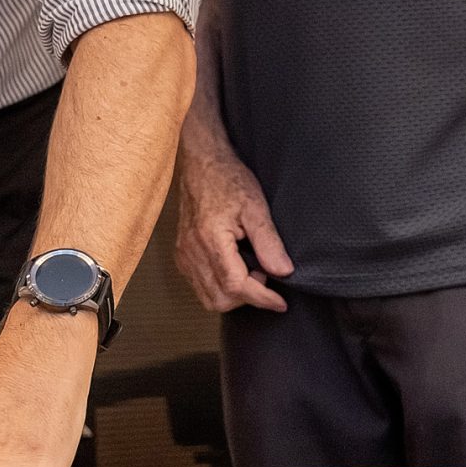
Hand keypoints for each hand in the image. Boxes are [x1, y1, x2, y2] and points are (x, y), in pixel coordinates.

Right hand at [173, 138, 293, 311]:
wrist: (202, 164)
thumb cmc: (227, 180)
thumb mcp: (256, 206)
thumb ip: (269, 242)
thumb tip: (283, 271)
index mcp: (210, 239)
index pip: (236, 286)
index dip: (262, 298)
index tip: (280, 302)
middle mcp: (192, 251)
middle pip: (220, 299)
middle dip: (248, 298)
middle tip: (265, 276)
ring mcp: (184, 255)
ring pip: (208, 298)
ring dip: (233, 295)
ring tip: (251, 272)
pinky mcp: (182, 255)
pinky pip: (199, 286)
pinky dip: (220, 288)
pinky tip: (235, 270)